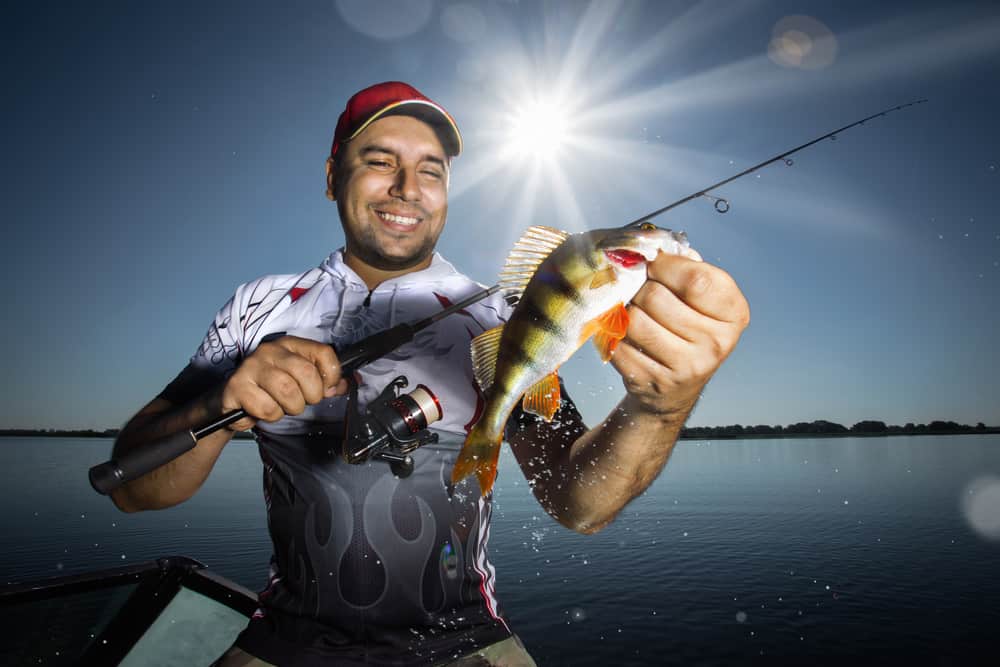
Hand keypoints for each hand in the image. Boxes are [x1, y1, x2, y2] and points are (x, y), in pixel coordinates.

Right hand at [221, 335, 347, 429]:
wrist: (231, 401)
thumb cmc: (268, 390)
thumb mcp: (298, 382)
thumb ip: (323, 382)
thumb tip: (344, 385)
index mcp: (290, 345)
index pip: (324, 353)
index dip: (331, 376)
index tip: (325, 389)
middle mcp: (270, 351)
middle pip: (307, 373)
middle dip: (310, 396)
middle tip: (300, 402)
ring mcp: (252, 366)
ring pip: (288, 392)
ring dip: (289, 408)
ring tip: (280, 406)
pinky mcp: (237, 386)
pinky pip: (267, 408)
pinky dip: (269, 416)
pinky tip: (261, 410)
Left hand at [611, 252, 749, 415]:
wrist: (675, 388)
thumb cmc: (687, 329)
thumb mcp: (700, 297)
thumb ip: (686, 267)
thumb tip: (656, 246)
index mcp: (734, 313)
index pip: (697, 278)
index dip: (666, 264)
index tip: (654, 264)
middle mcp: (717, 342)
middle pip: (657, 297)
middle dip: (641, 288)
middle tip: (643, 293)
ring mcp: (687, 366)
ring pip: (635, 320)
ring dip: (627, 312)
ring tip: (636, 314)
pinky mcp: (655, 381)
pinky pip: (619, 344)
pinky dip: (615, 336)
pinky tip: (628, 337)